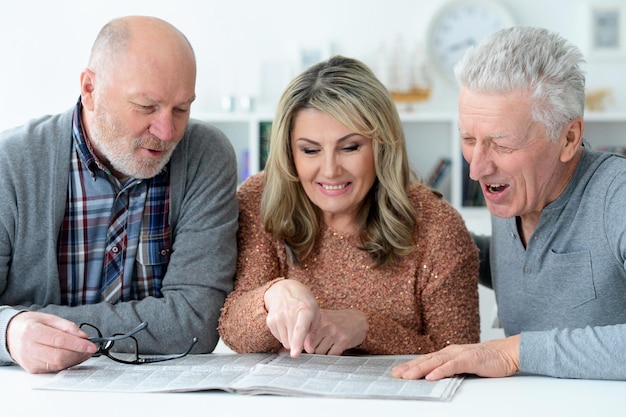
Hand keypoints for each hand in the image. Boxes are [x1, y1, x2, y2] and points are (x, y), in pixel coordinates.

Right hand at [6, 311, 96, 373]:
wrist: (11, 334)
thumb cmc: (31, 325)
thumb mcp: (49, 318)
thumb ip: (67, 327)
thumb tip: (83, 337)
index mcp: (33, 331)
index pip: (60, 341)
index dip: (78, 345)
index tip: (92, 345)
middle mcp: (29, 348)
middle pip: (60, 356)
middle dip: (79, 354)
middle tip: (90, 349)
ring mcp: (30, 361)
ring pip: (58, 365)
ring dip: (76, 360)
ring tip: (83, 352)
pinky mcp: (32, 369)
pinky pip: (55, 369)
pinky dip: (67, 363)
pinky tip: (73, 356)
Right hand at [264, 279, 320, 357]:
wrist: (284, 289)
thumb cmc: (304, 303)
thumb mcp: (315, 314)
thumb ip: (313, 334)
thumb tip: (309, 350)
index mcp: (304, 311)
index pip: (300, 329)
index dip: (297, 342)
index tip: (295, 354)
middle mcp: (289, 313)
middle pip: (292, 342)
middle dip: (298, 342)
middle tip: (302, 330)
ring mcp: (277, 317)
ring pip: (285, 342)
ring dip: (291, 339)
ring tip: (293, 324)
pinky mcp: (270, 321)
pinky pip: (279, 338)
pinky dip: (284, 335)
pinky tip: (286, 323)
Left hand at [302, 309, 366, 354]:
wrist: (359, 320)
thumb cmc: (337, 321)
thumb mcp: (323, 318)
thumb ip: (310, 328)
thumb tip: (293, 345)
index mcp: (318, 318)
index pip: (304, 336)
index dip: (301, 344)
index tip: (300, 349)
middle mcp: (325, 325)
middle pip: (310, 345)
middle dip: (311, 350)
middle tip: (316, 349)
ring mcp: (335, 333)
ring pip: (320, 352)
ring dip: (321, 354)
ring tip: (326, 348)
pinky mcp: (343, 341)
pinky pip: (331, 355)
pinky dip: (331, 356)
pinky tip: (334, 350)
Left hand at [391, 335, 520, 379]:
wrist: (508, 352)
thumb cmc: (488, 359)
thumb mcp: (464, 363)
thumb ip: (451, 367)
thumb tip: (435, 375)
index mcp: (449, 353)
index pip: (426, 359)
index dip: (411, 365)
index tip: (398, 371)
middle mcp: (452, 351)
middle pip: (427, 360)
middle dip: (410, 367)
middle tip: (396, 374)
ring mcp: (460, 354)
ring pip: (436, 362)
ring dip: (420, 369)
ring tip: (407, 375)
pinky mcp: (470, 360)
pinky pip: (452, 366)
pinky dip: (440, 371)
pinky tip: (431, 376)